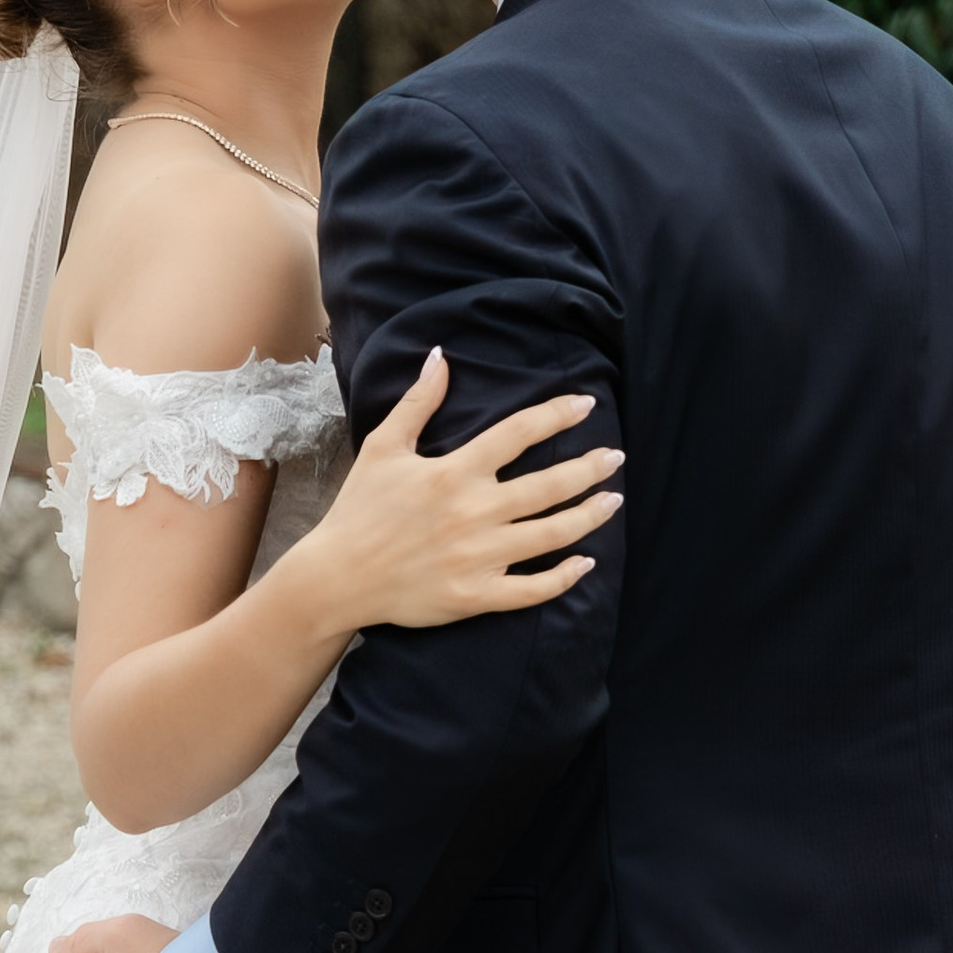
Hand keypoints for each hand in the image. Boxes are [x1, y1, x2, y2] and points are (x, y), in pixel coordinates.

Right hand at [307, 349, 621, 635]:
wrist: (337, 577)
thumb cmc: (360, 509)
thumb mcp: (383, 447)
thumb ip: (418, 402)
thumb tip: (441, 356)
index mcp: (454, 472)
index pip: (519, 434)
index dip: (557, 415)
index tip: (587, 405)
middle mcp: (473, 512)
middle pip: (549, 485)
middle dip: (590, 468)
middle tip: (615, 457)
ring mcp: (478, 557)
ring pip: (551, 535)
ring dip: (589, 517)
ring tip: (613, 501)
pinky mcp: (476, 596)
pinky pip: (533, 590)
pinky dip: (564, 578)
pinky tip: (585, 563)